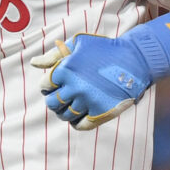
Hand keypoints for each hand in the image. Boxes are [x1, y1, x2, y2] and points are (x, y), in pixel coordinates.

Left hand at [31, 33, 152, 129]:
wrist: (135, 59)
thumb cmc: (104, 48)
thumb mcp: (78, 44)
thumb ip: (54, 55)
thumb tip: (34, 63)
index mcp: (65, 70)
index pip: (45, 85)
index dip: (48, 85)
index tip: (54, 85)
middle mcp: (74, 87)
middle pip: (52, 103)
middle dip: (53, 100)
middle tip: (60, 97)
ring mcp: (88, 101)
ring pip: (65, 115)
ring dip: (65, 111)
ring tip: (72, 104)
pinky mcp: (101, 113)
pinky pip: (80, 126)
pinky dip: (77, 123)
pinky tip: (80, 115)